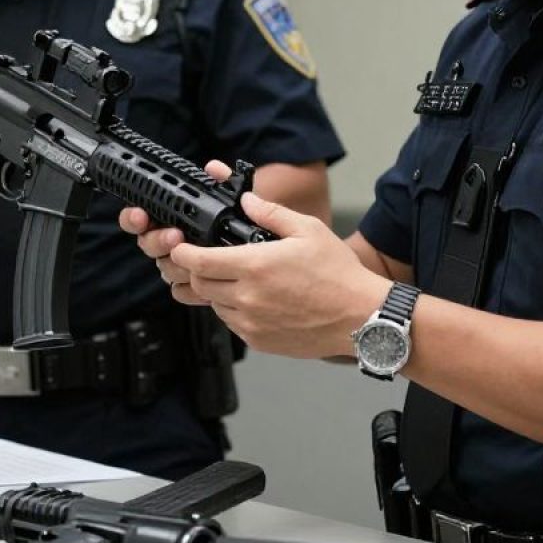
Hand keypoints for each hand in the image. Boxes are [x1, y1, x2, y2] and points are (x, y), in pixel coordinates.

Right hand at [119, 159, 231, 304]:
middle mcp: (170, 241)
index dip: (134, 217)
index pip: (139, 217)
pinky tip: (204, 282)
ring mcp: (179, 265)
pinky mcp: (193, 288)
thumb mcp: (238, 199)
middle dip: (158, 240)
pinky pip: (180, 292)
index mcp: (172, 217)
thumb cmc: (245, 221)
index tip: (142, 215)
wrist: (263, 252)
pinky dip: (190, 288)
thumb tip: (214, 168)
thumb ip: (225, 181)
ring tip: (193, 259)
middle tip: (175, 235)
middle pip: (148, 244)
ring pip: (164, 268)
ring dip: (175, 264)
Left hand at [165, 192, 388, 358]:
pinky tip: (254, 299)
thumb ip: (271, 213)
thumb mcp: (308, 230)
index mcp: (254, 266)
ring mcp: (251, 323)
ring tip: (238, 278)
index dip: (183, 252)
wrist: (361, 317)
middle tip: (208, 259)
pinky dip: (233, 311)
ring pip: (213, 305)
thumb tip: (247, 201)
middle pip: (199, 284)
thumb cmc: (338, 274)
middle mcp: (247, 298)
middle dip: (197, 269)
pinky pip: (232, 324)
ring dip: (216, 291)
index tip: (181, 246)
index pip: (198, 261)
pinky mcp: (259, 341)